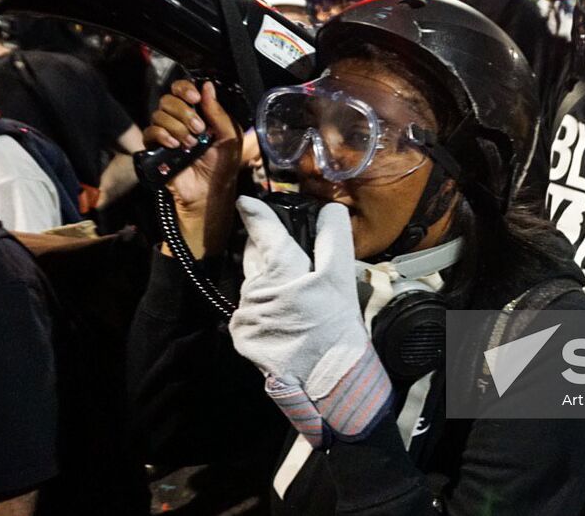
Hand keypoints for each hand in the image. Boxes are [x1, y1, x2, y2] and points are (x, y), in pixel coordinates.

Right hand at [143, 80, 241, 255]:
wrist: (208, 192)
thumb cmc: (222, 165)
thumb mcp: (229, 137)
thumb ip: (218, 112)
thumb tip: (206, 85)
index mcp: (198, 113)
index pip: (182, 90)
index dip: (184, 89)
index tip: (195, 99)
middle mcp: (179, 120)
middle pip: (168, 99)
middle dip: (184, 113)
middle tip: (199, 130)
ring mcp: (166, 133)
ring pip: (158, 114)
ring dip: (177, 127)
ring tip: (191, 144)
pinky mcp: (155, 148)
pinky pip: (149, 132)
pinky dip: (162, 135)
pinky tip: (174, 146)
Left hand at [229, 197, 391, 446]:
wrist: (328, 383)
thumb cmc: (340, 328)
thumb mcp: (343, 281)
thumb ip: (333, 241)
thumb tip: (329, 210)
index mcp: (286, 274)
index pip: (269, 234)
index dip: (257, 214)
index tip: (246, 200)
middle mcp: (260, 292)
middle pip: (256, 256)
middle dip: (262, 245)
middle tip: (274, 240)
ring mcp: (247, 316)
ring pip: (252, 283)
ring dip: (265, 279)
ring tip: (291, 293)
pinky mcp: (241, 335)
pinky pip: (247, 310)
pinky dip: (260, 306)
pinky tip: (281, 317)